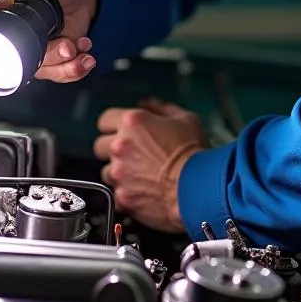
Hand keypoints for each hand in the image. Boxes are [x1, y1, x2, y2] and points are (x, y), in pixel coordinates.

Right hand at [0, 0, 98, 82]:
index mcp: (2, 15)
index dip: (10, 46)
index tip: (34, 38)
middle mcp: (16, 36)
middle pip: (24, 61)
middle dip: (50, 58)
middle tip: (67, 45)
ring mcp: (36, 48)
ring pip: (44, 71)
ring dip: (66, 64)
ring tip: (81, 44)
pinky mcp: (56, 57)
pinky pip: (61, 74)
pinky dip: (76, 68)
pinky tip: (87, 54)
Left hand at [94, 98, 208, 232]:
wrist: (200, 189)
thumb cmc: (195, 155)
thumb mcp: (185, 119)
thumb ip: (161, 108)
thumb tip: (148, 104)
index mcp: (132, 123)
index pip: (104, 120)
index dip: (113, 126)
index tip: (120, 131)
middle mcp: (120, 146)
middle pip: (99, 146)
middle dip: (112, 149)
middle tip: (131, 154)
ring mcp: (119, 173)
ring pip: (106, 171)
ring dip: (119, 172)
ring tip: (140, 175)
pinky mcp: (122, 197)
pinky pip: (115, 194)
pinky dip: (126, 194)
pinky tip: (142, 192)